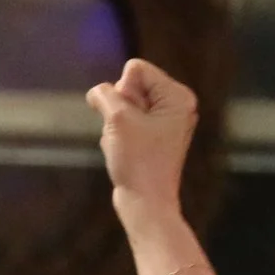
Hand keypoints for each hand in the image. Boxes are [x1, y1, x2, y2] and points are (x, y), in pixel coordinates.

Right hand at [87, 58, 197, 215]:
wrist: (146, 204)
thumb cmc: (138, 162)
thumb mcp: (118, 120)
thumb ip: (105, 95)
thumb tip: (97, 91)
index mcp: (177, 96)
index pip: (135, 69)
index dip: (122, 90)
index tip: (129, 118)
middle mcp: (175, 105)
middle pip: (130, 87)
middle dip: (119, 108)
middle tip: (128, 134)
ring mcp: (165, 122)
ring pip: (124, 107)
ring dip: (116, 125)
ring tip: (126, 146)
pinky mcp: (153, 137)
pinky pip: (126, 124)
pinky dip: (118, 136)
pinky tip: (123, 153)